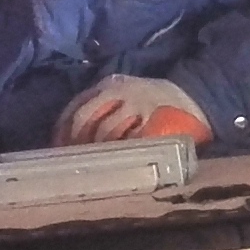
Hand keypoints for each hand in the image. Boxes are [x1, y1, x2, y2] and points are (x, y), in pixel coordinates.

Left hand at [56, 76, 211, 146]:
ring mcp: (136, 103)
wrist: (191, 96)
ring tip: (95, 163)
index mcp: (107, 85)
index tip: (58, 148)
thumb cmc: (149, 100)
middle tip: (73, 159)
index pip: (75, 106)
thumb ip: (101, 106)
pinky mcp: (152, 117)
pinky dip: (122, 150)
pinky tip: (119, 161)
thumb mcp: (123, 94)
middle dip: (76, 140)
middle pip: (86, 117)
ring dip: (98, 149)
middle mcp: (118, 91)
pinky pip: (131, 138)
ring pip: (106, 130)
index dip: (63, 129)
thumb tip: (70, 135)